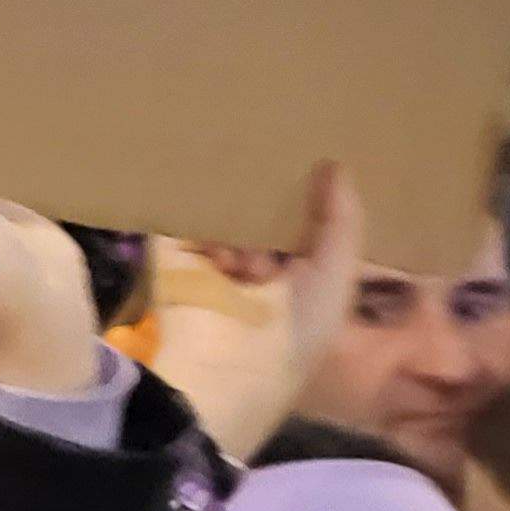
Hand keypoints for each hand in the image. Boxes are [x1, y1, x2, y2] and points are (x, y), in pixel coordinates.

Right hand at [144, 165, 363, 458]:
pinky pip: (179, 215)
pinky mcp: (168, 255)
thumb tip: (336, 164)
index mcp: (294, 287)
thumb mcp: (337, 275)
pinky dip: (189, 191)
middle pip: (259, 222)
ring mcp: (207, 266)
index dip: (312, 203)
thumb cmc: (295, 328)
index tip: (319, 161)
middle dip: (270, 191)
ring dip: (232, 192)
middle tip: (282, 143)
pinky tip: (207, 157)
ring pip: (220, 216)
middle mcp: (250, 276)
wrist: (224, 367)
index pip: (301, 237)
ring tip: (247, 146)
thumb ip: (341, 222)